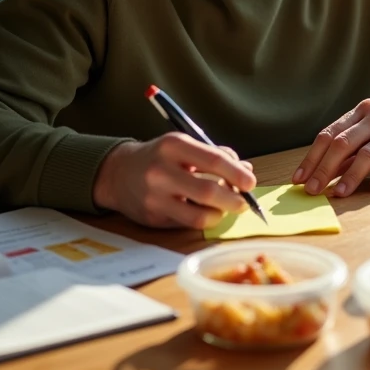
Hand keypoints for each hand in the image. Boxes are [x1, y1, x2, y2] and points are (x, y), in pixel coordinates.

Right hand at [92, 134, 255, 228]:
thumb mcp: (185, 146)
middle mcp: (161, 171)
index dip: (237, 174)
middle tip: (243, 203)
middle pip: (208, 191)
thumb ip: (216, 156)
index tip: (251, 183)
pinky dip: (201, 220)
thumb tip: (246, 171)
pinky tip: (203, 212)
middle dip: (233, 200)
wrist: (117, 173)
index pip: (214, 160)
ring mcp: (154, 197)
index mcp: (173, 145)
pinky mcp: (152, 217)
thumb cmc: (160, 157)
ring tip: (223, 209)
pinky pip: (186, 224)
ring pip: (199, 215)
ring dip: (219, 214)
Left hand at [292, 99, 369, 196]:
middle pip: (344, 143)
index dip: (312, 158)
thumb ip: (348, 150)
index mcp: (362, 111)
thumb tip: (318, 174)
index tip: (299, 179)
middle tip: (313, 191)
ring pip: (369, 154)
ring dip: (351, 176)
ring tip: (339, 194)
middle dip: (324, 169)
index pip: (330, 134)